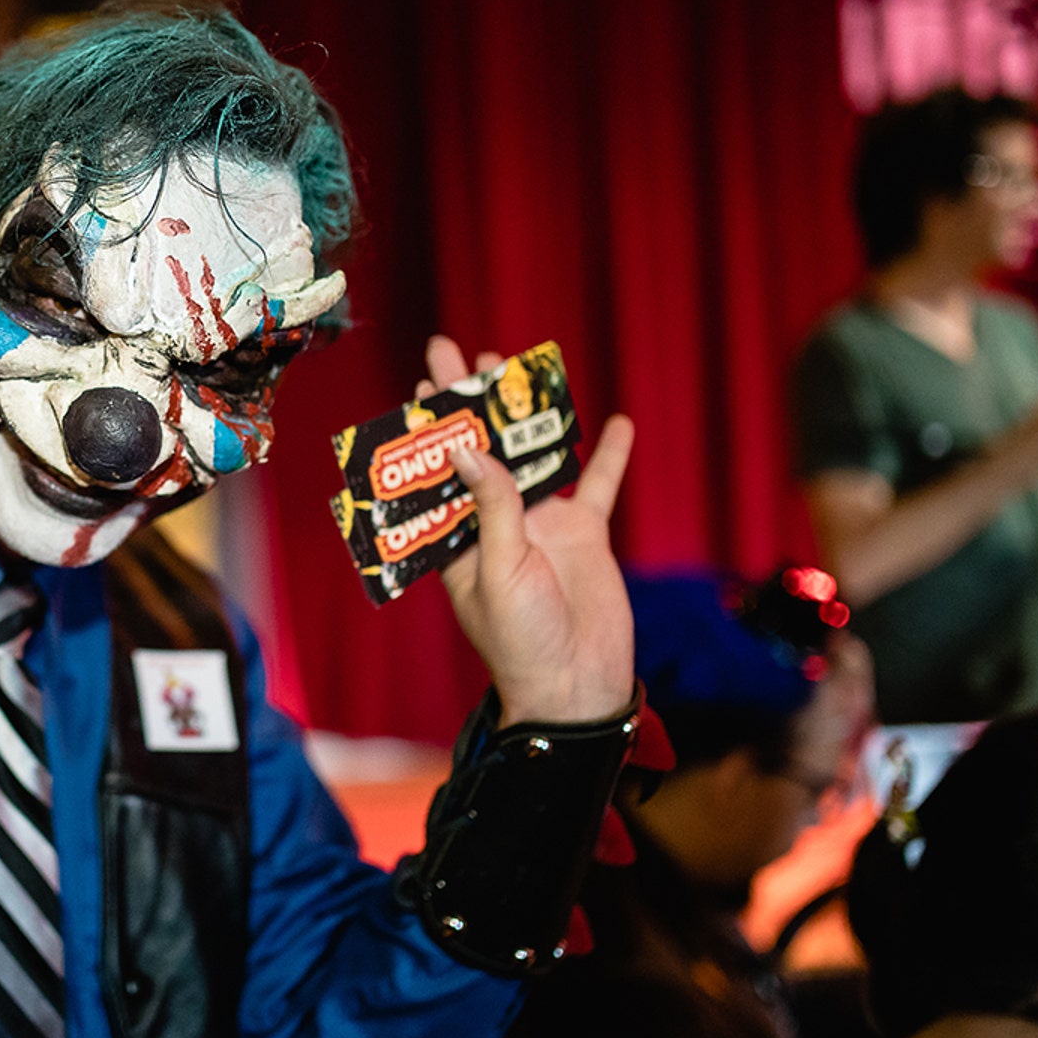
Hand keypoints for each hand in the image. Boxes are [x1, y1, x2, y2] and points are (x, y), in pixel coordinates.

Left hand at [417, 336, 636, 726]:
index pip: (437, 471)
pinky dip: (608, 456)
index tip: (420, 385)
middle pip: (480, 449)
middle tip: (456, 351)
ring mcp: (541, 524)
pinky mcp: (584, 533)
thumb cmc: (520, 642)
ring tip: (514, 367)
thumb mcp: (497, 572)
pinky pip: (596, 486)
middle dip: (468, 403)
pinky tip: (617, 422)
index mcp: (458, 536)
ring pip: (532, 455)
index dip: (429, 430)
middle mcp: (495, 522)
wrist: (576, 686)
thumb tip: (467, 449)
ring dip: (525, 414)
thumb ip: (491, 508)